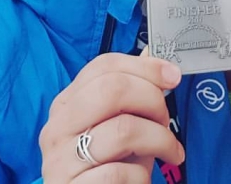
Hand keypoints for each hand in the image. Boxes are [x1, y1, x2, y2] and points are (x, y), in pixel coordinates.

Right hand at [39, 52, 183, 182]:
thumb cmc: (106, 165)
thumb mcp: (118, 124)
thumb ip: (133, 94)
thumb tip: (155, 59)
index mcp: (67, 103)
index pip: (104, 66)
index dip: (145, 66)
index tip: (172, 76)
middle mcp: (57, 127)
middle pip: (112, 89)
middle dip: (152, 100)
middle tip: (166, 119)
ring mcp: (61, 160)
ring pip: (123, 130)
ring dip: (159, 138)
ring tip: (168, 150)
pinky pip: (120, 172)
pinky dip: (142, 175)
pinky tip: (142, 179)